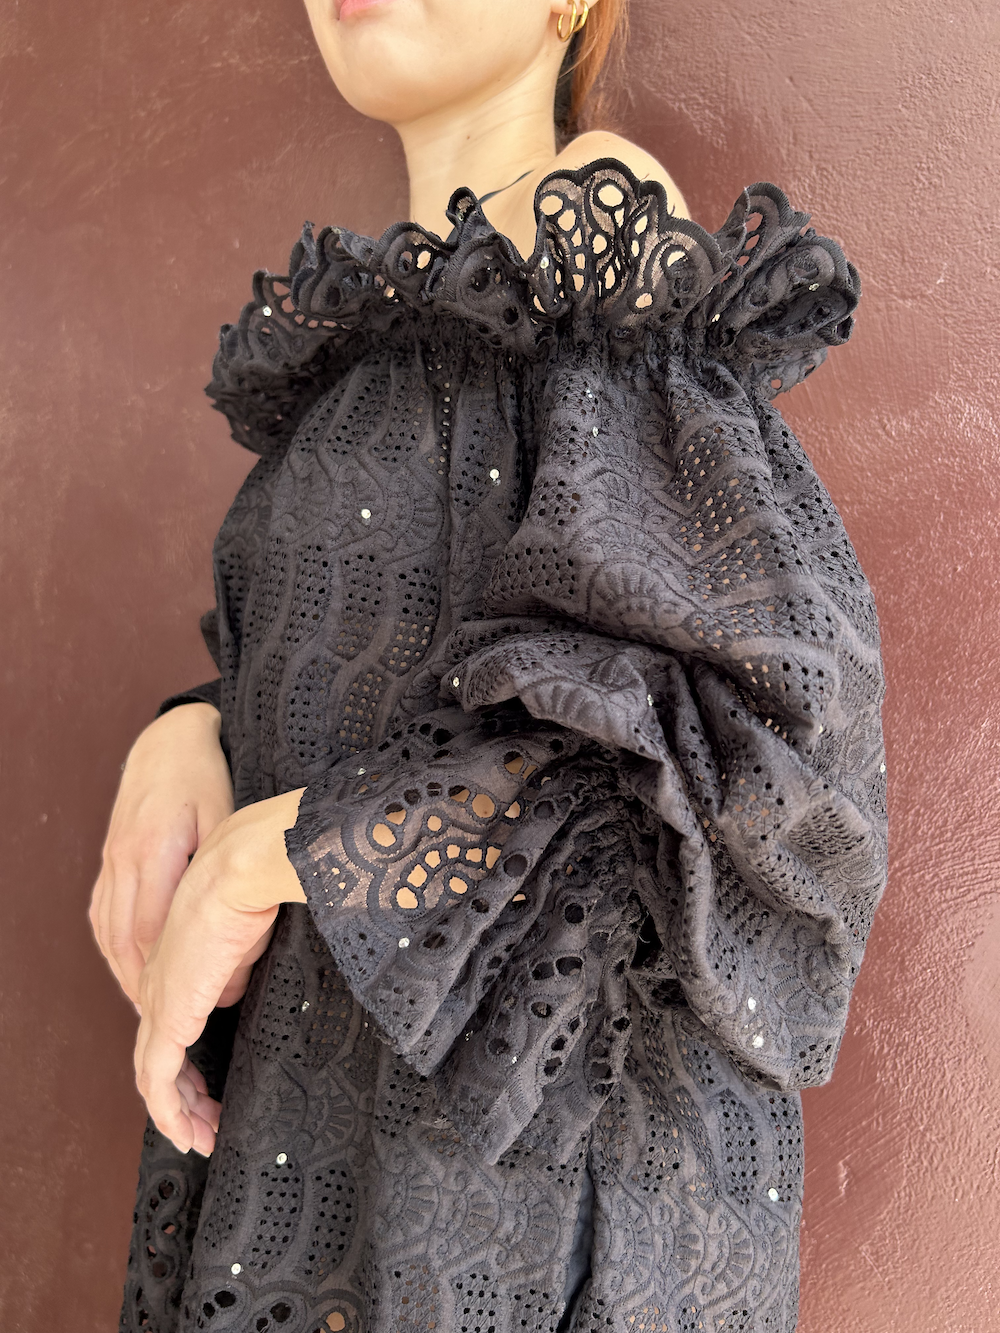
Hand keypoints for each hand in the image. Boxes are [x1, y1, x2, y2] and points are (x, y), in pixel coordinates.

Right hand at [89, 703, 233, 1004]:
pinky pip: (102, 916)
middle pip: (125, 940)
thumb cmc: (204, 777)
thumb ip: (225, 869)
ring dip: (126, 974)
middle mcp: (124, 860)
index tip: (193, 1000)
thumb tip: (238, 929)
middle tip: (168, 1022)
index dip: (168, 971)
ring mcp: (111, 861)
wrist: (167, 741)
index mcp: (154, 850)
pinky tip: (129, 969)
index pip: (151, 928)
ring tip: (148, 1010)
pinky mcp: (109, 860)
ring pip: (109, 933)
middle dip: (145, 985)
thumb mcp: (224, 818)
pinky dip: (114, 949)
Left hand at [134, 787, 306, 1154]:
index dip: (184, 1060)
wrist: (242, 870)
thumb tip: (227, 995)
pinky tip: (189, 1131)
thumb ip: (231, 969)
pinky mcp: (170, 1015)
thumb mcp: (245, 937)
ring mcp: (160, 1000)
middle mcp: (158, 985)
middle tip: (205, 1126)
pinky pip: (158, 1080)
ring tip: (203, 1137)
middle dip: (180, 1098)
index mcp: (175, 962)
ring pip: (153, 1074)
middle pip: (155, 1057)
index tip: (206, 1088)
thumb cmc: (254, 889)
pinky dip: (170, 1111)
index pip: (168, 1023)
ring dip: (177, 1111)